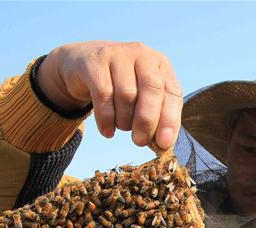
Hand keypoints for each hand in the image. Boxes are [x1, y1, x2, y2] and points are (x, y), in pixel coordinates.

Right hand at [37, 41, 182, 149]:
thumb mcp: (141, 99)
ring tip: (121, 127)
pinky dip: (106, 118)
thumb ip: (155, 119)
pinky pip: (103, 95)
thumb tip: (163, 145)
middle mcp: (143, 55)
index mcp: (161, 65)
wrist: (83, 65)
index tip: (164, 143)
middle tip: (139, 141)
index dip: (170, 120)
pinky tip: (107, 130)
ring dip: (124, 120)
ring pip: (127, 94)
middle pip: (152, 89)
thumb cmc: (120, 87)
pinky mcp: (95, 61)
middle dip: (147, 121)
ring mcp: (118, 54)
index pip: (173, 93)